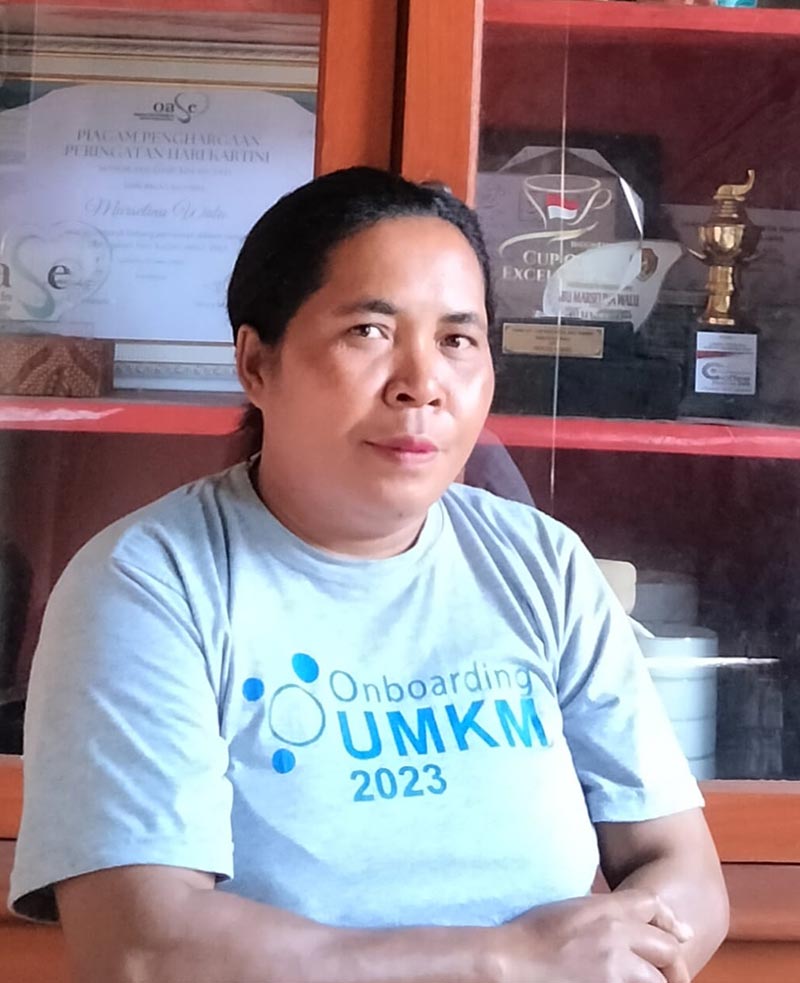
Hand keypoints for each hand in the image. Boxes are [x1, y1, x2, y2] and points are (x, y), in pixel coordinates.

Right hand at [492, 888, 692, 982]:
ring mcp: (614, 966)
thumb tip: (631, 921)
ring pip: (658, 979)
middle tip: (675, 977)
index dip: (669, 921)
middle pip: (667, 946)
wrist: (511, 961)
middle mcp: (616, 934)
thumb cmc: (532, 935)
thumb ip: (604, 911)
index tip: (679, 935)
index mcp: (605, 908)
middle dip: (675, 964)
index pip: (652, 905)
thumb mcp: (572, 909)